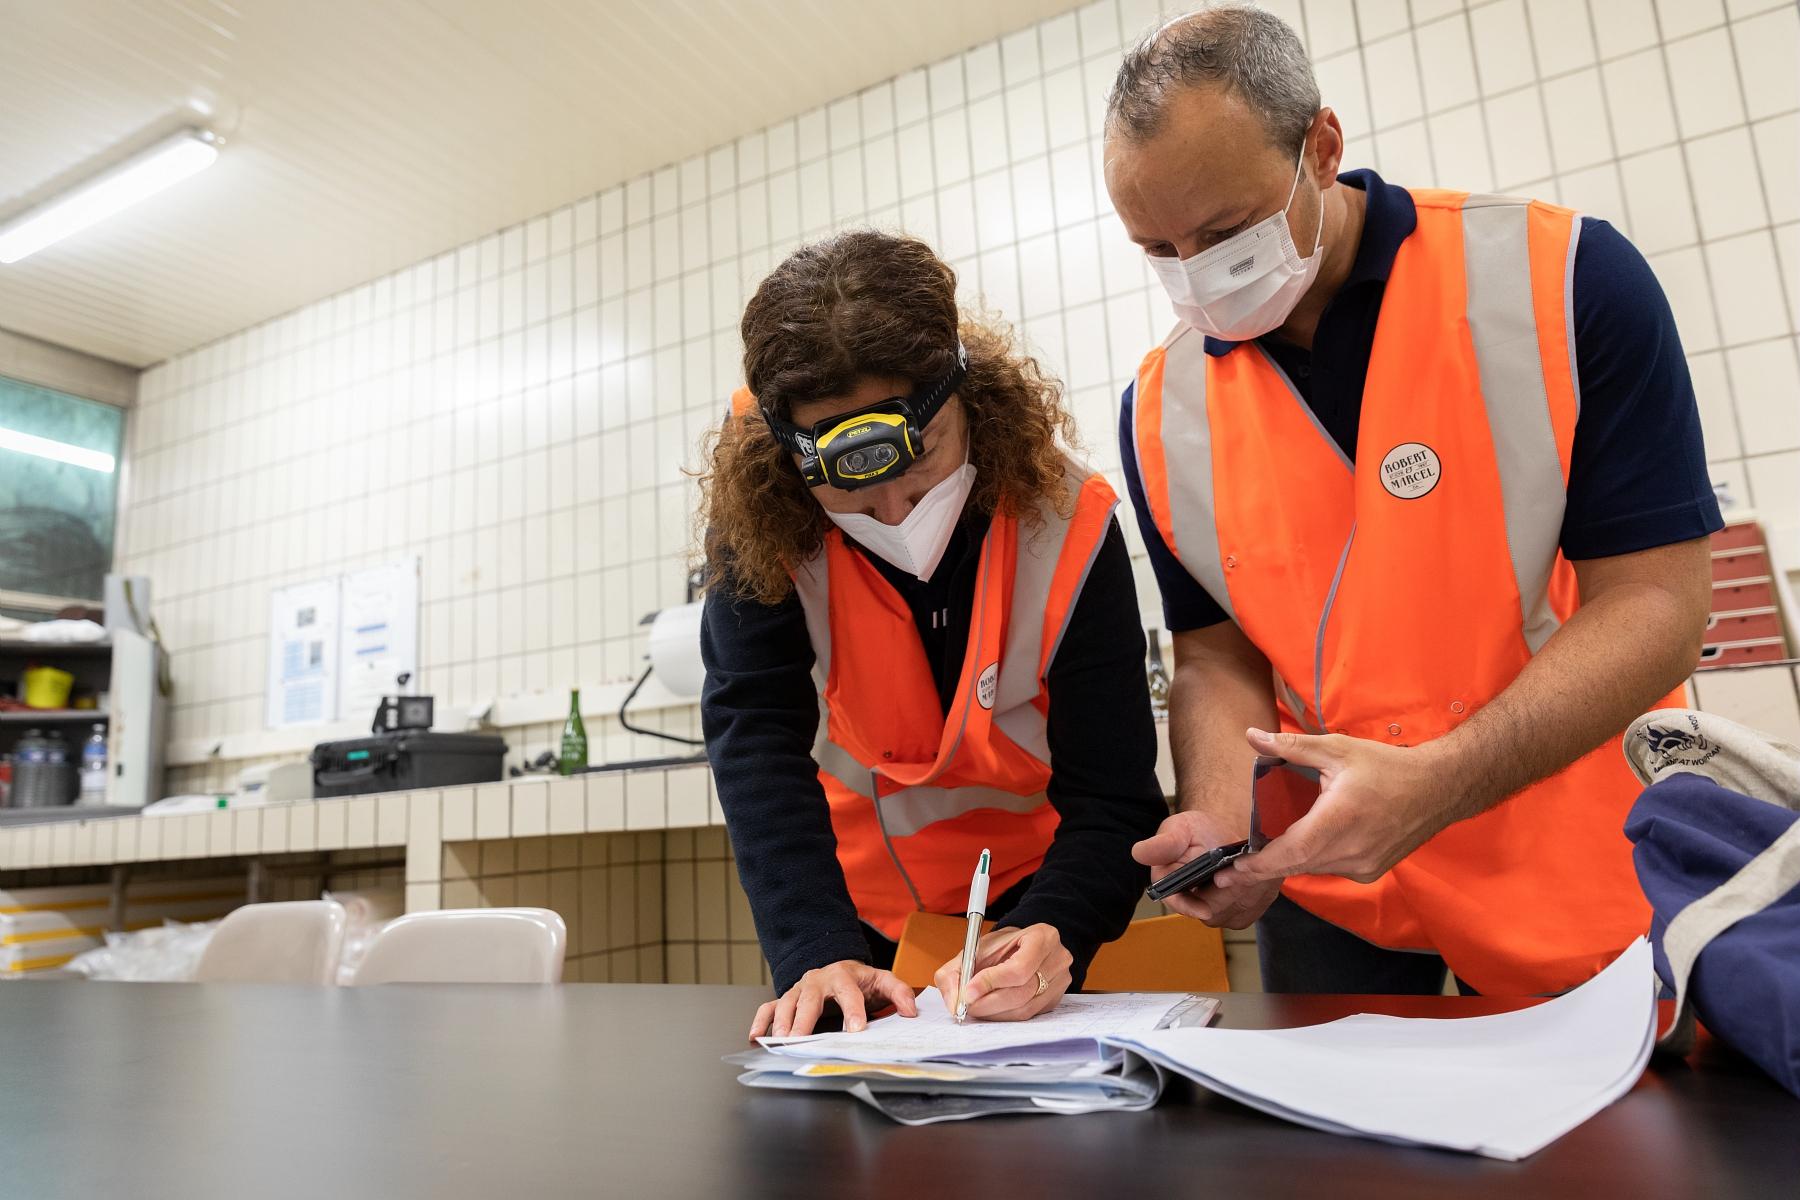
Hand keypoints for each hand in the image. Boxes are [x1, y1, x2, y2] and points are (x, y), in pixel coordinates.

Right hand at [748, 960, 916, 1041]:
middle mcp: (818, 981)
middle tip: (801, 1040)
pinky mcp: (787, 998)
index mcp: (844, 976)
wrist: (837, 967)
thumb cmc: (859, 980)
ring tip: (780, 1042)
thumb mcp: (882, 981)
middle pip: (809, 999)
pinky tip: (756, 1037)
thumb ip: (899, 993)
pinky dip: (760, 1021)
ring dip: (782, 1023)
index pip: (849, 992)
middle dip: (804, 1020)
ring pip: (786, 1003)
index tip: (855, 1030)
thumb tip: (911, 1012)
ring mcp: (799, 989)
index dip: (852, 1011)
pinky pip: (769, 1007)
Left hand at [934, 924, 1071, 1021]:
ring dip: (995, 1013)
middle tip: (966, 1006)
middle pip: (1021, 993)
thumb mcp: (975, 949)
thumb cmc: (1001, 947)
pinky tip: (991, 1009)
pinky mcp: (1056, 1000)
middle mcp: (1058, 959)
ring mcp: (1061, 982)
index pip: (1018, 968)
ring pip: (1024, 1009)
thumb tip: (954, 1003)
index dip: (990, 983)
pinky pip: (1028, 1016)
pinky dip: (1005, 1016)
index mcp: (1042, 937)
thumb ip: (956, 972)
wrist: (1022, 947)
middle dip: (988, 1003)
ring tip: (976, 1008)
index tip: (967, 992)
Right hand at [1133, 809, 1280, 928]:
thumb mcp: (1178, 830)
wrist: (1224, 834)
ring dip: (1245, 887)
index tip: (1204, 908)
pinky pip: (1253, 908)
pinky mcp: (1239, 912)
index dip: (1190, 907)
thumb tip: (1138, 853)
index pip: (1178, 903)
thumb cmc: (1196, 831)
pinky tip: (1254, 874)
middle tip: (1239, 866)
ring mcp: (1217, 911)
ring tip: (1247, 866)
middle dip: (1228, 889)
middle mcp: (1192, 903)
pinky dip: (1258, 890)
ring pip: (1234, 910)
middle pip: (1212, 910)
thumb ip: (1162, 845)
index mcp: (1170, 885)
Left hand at [1213, 727, 1455, 890]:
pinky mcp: (1370, 871)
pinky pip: (1330, 868)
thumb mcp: (1338, 749)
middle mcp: (1353, 849)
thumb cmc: (1386, 766)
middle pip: (1297, 864)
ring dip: (1288, 862)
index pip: (1292, 851)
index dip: (1260, 865)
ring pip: (1313, 868)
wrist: (1437, 789)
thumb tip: (1251, 735)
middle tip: (1229, 875)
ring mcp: (1364, 865)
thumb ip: (1292, 746)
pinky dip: (1312, 860)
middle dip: (1263, 869)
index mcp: (1341, 818)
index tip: (1232, 871)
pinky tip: (1302, 847)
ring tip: (1258, 860)